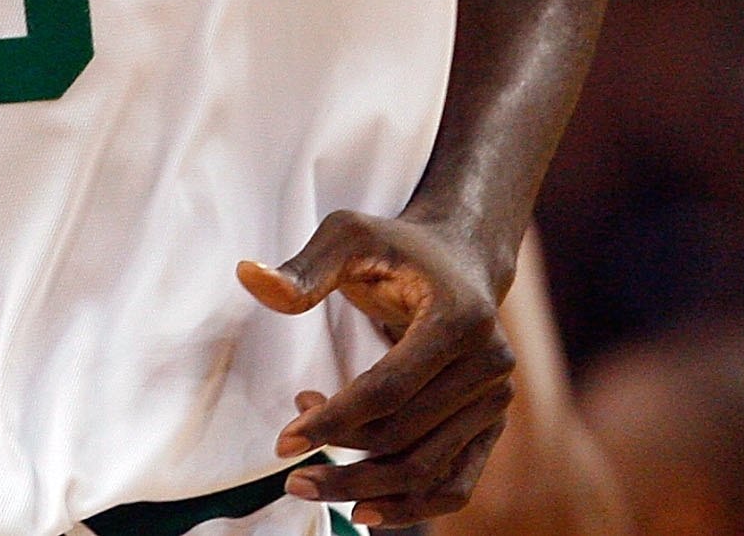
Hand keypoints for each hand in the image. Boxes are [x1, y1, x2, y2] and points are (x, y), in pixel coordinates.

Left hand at [238, 214, 515, 525]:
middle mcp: (490, 364)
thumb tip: (248, 277)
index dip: (335, 419)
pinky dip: (411, 506)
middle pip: (406, 435)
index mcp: (460, 319)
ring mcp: (495, 399)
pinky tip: (362, 513)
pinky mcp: (491, 423)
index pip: (390, 389)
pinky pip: (456, 482)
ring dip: (365, 487)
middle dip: (342, 459)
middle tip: (289, 470)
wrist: (460, 260)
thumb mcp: (348, 236)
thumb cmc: (398, 248)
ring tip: (310, 485)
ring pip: (428, 469)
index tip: (285, 439)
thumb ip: (303, 266)